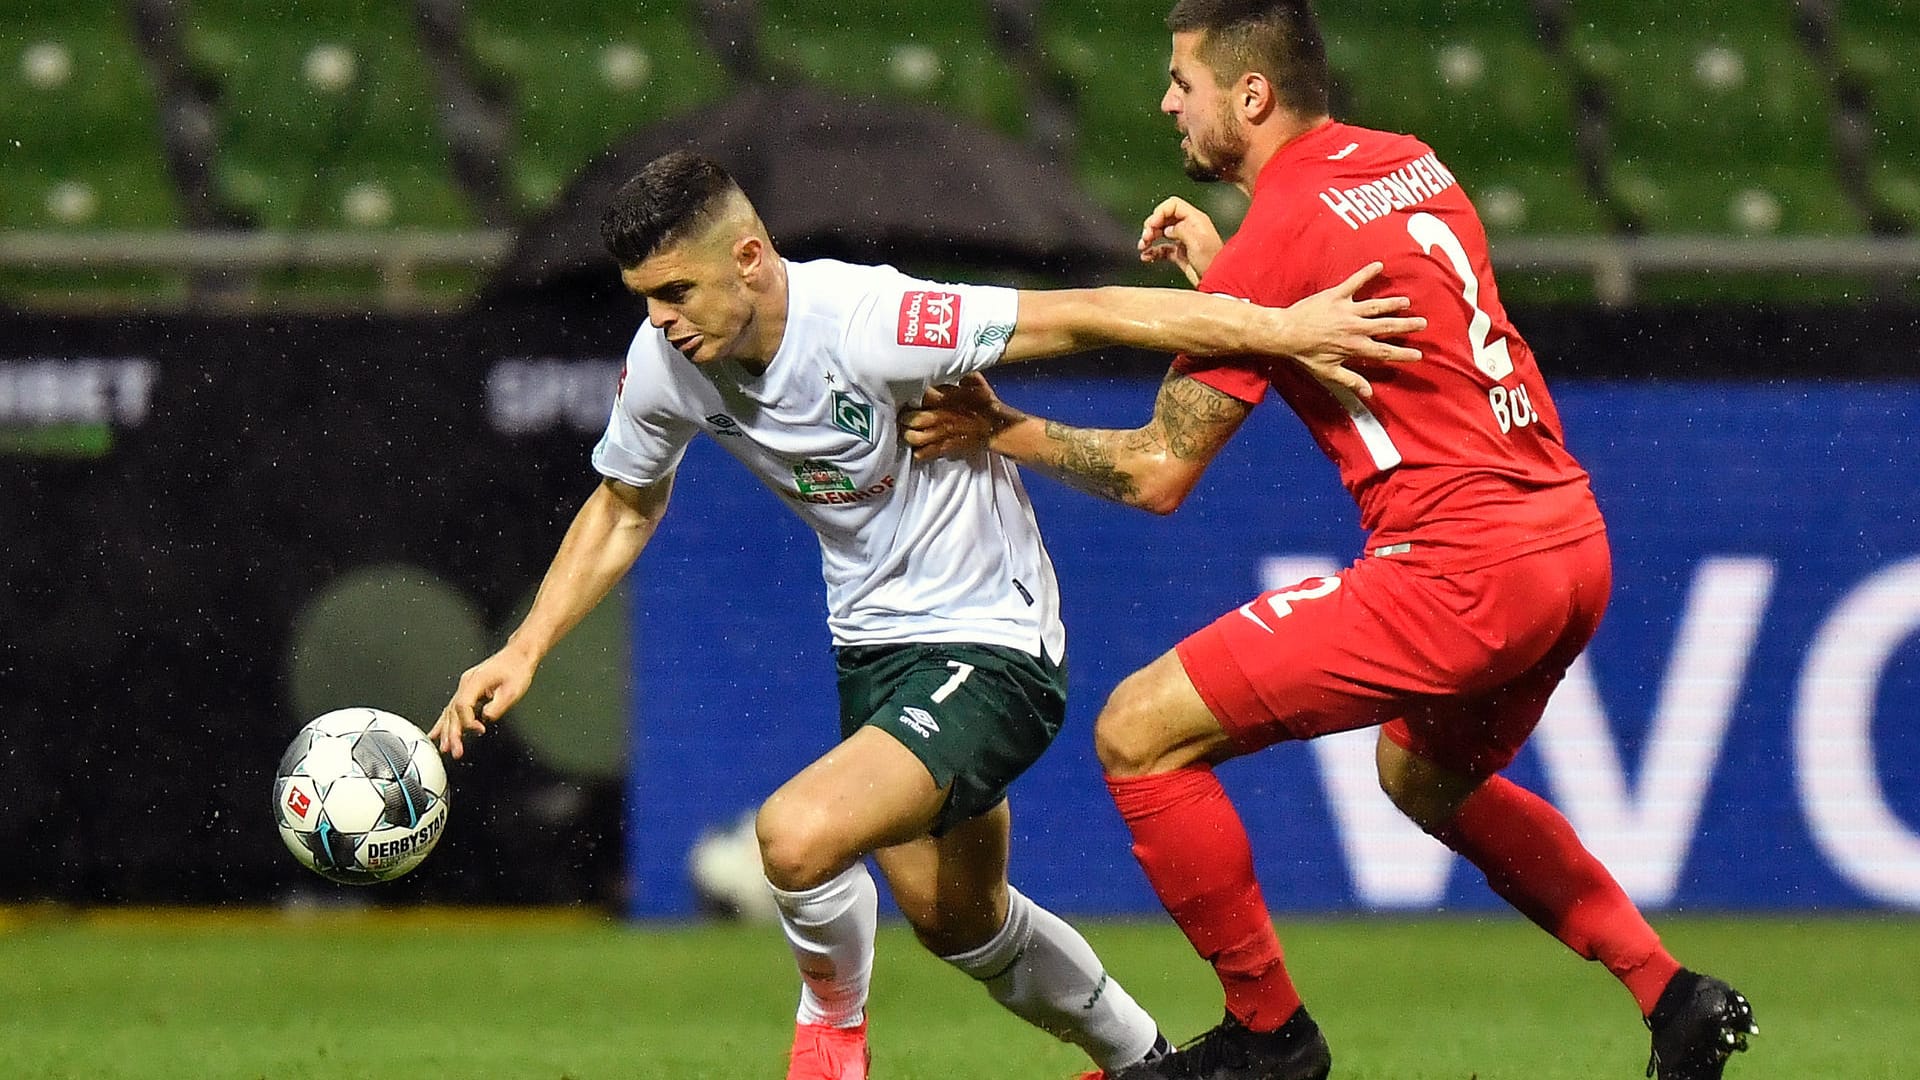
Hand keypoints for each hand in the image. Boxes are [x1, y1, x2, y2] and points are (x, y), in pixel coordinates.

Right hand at [430, 646, 536, 758]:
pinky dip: (445, 722)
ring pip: (450, 711)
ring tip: (445, 748)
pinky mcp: (468, 690)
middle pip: (453, 711)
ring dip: (446, 731)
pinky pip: (452, 708)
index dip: (468, 721)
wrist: (518, 655)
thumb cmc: (516, 669)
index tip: (479, 730)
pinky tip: (437, 732)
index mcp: (475, 681)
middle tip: (455, 751)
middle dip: (453, 733)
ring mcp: (465, 686)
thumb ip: (498, 706)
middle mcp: (466, 684)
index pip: (463, 705)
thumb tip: (486, 718)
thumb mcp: (513, 689)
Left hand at [900, 373, 1017, 460]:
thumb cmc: (986, 403)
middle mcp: (939, 414)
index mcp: (945, 396)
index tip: (904, 391)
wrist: (998, 427)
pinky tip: (918, 447)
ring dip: (907, 434)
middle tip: (903, 414)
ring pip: (912, 436)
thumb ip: (959, 370)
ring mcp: (941, 433)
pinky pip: (924, 453)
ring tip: (907, 431)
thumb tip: (950, 356)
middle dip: (904, 416)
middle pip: (909, 416)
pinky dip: (918, 451)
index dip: (908, 391)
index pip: (917, 392)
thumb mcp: (974, 380)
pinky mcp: (945, 448)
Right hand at [1139, 197, 1224, 285]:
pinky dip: (1153, 251)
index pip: (1173, 205)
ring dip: (1150, 237)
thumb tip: (1168, 229)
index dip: (1159, 212)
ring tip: (1143, 246)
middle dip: (1152, 225)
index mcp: (1195, 220)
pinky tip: (1147, 256)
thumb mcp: (1197, 242)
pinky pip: (1163, 248)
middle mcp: (1189, 228)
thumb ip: (1181, 230)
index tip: (1151, 225)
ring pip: (1162, 232)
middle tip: (1146, 237)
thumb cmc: (1213, 263)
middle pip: (1165, 217)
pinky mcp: (1180, 254)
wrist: (1217, 284)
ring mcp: (1184, 241)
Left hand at [1272, 262, 1424, 398]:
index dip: (1402, 354)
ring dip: (1392, 303)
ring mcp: (1346, 310)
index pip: (1384, 352)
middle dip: (1406, 325)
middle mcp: (1355, 327)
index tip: (1418, 355)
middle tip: (1422, 323)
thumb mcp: (1328, 372)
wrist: (1284, 333)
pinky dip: (1366, 272)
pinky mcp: (1336, 295)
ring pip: (1376, 305)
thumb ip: (1350, 381)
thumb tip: (1368, 394)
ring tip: (1406, 301)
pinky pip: (1354, 282)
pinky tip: (1379, 265)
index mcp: (1354, 347)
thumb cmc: (1305, 354)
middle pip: (1387, 326)